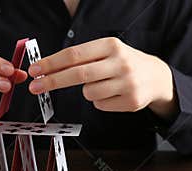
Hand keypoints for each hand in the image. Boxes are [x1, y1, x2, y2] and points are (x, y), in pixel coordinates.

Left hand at [28, 37, 177, 118]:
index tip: (35, 70)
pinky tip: (113, 93)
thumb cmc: (123, 63)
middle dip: (52, 81)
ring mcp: (127, 83)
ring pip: (88, 92)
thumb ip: (82, 58)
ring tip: (102, 84)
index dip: (51, 63)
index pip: (74, 54)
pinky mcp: (131, 101)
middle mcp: (120, 62)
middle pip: (78, 74)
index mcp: (111, 45)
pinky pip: (99, 104)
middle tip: (35, 87)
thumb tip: (49, 69)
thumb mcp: (107, 52)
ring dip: (87, 91)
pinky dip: (99, 100)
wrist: (156, 77)